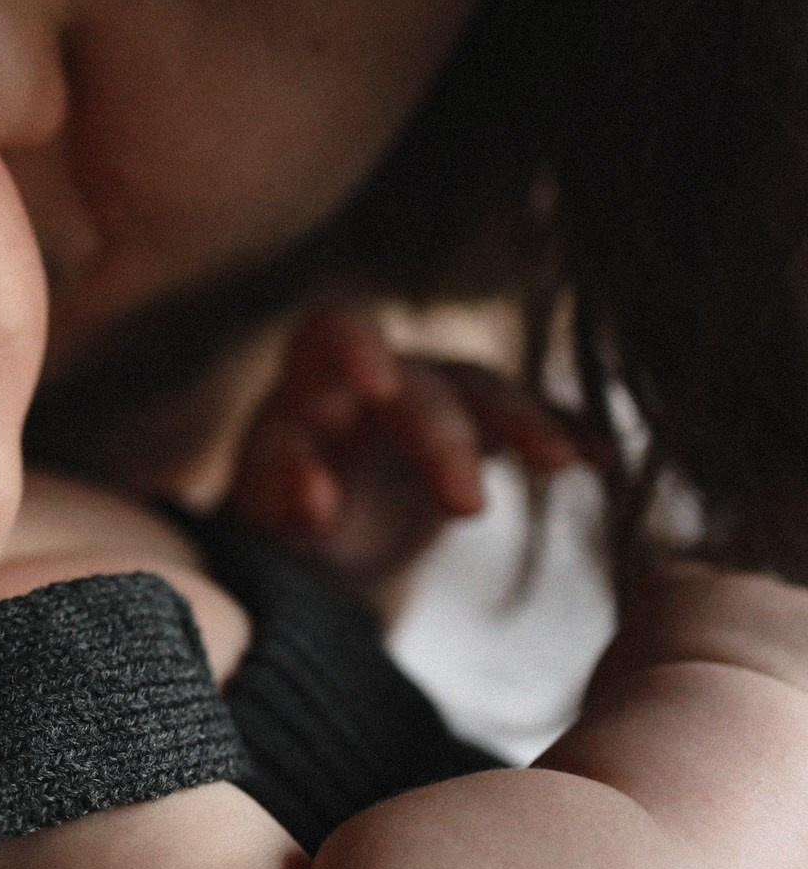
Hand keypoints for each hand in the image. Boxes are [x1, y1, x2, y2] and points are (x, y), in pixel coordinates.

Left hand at [229, 308, 602, 612]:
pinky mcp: (484, 427)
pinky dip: (566, 433)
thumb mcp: (265, 514)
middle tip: (465, 509)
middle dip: (444, 440)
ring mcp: (439, 395)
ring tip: (563, 462)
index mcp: (312, 380)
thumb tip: (313, 495)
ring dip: (525, 422)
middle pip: (424, 383)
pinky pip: (532, 420)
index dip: (358, 347)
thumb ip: (280, 498)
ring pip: (486, 393)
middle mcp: (382, 373)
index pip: (335, 331)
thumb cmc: (285, 515)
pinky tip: (603, 457)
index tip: (379, 388)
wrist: (327, 538)